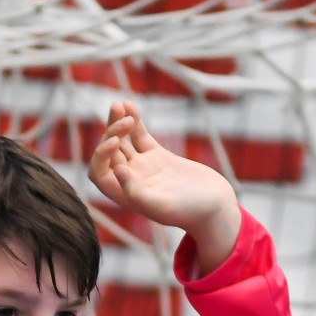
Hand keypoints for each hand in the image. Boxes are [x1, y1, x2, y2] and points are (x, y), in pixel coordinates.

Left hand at [89, 100, 239, 251]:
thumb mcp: (165, 206)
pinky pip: (140, 136)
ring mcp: (144, 167)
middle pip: (108, 153)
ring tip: (119, 104)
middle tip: (124, 120)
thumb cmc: (192, 212)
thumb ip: (138, 193)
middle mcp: (131, 180)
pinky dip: (134, 121)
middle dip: (110, 133)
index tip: (115, 141)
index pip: (99, 173)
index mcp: (126, 195)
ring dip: (116, 123)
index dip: (100, 155)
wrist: (216, 206)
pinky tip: (130, 103)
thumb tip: (117, 171)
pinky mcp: (158, 156)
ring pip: (122, 141)